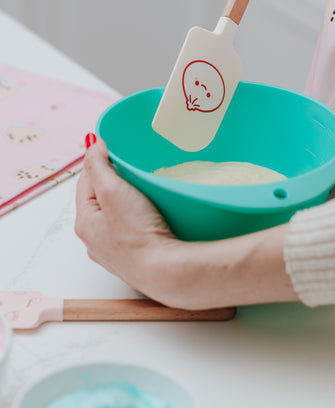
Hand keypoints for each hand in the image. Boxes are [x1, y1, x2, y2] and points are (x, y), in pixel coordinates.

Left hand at [75, 136, 297, 308]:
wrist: (167, 272)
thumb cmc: (138, 234)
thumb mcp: (113, 190)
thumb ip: (99, 165)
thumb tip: (92, 145)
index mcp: (85, 223)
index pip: (85, 181)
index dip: (99, 162)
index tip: (115, 149)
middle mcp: (96, 241)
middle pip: (101, 199)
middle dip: (114, 181)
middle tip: (132, 168)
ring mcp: (116, 252)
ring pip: (117, 216)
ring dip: (128, 201)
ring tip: (145, 189)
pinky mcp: (136, 259)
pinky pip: (133, 230)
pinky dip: (140, 218)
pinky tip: (154, 215)